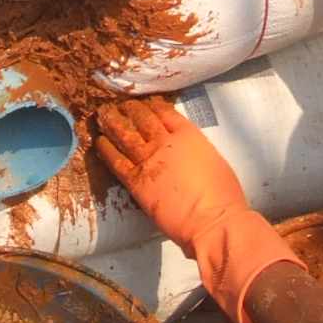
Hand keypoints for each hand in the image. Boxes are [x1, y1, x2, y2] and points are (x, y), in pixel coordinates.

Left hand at [96, 99, 247, 251]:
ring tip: (103, 115)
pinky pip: (116, 160)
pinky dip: (105, 149)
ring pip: (125, 134)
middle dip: (129, 109)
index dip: (152, 106)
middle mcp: (166, 142)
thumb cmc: (223, 196)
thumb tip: (187, 155)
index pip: (165, 112)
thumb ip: (196, 152)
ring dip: (112, 123)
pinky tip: (99, 142)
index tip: (144, 103)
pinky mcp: (136, 181)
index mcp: (190, 135)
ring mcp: (149, 160)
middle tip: (118, 105)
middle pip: (142, 119)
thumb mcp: (214, 161)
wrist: (212, 220)